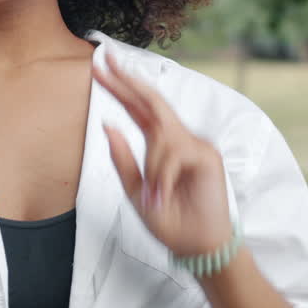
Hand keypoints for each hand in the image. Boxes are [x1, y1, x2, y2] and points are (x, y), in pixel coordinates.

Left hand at [93, 52, 231, 257]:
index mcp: (158, 144)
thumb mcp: (135, 190)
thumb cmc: (169, 220)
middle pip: (151, 101)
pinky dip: (164, 175)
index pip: (136, 109)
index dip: (119, 88)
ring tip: (153, 196)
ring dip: (152, 166)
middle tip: (107, 60)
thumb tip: (107, 123)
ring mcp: (195, 144)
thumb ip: (122, 158)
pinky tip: (164, 194)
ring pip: (161, 135)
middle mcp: (177, 138)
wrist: (194, 247)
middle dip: (128, 80)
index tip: (99, 68)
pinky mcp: (208, 156)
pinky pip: (176, 153)